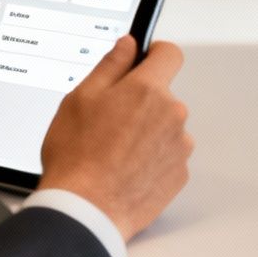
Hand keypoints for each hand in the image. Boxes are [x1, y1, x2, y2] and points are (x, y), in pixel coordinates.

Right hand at [36, 35, 192, 241]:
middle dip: (141, 101)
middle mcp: (172, 114)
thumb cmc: (77, 157)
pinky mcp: (179, 174)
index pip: (169, 54)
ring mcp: (179, 146)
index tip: (144, 60)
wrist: (85, 211)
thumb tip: (128, 45)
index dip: (155, 54)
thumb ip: (110, 65)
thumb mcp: (80, 98)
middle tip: (109, 120)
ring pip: (166, 127)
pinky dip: (152, 159)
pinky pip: (168, 155)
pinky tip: (125, 169)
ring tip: (114, 151)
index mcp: (147, 89)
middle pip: (163, 95)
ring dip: (148, 132)